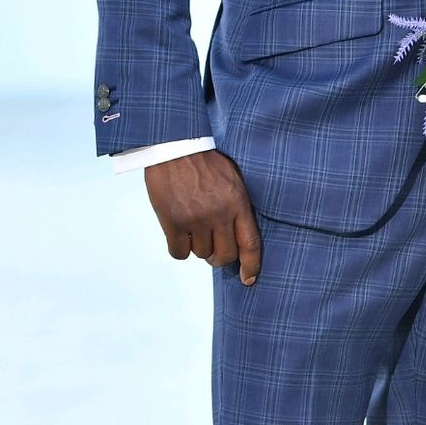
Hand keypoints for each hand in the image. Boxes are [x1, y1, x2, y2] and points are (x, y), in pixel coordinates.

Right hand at [144, 150, 262, 285]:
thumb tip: (237, 237)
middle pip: (225, 256)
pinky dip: (179, 247)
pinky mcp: (173, 223)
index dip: (252, 265)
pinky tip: (179, 232)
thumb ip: (236, 205)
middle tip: (213, 245)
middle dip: (220, 256)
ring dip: (198, 246)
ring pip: (201, 254)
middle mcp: (219, 214)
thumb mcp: (232, 178)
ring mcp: (196, 220)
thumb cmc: (205, 160)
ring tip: (194, 225)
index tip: (250, 279)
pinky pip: (179, 253)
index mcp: (238, 202)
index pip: (250, 243)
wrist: (175, 146)